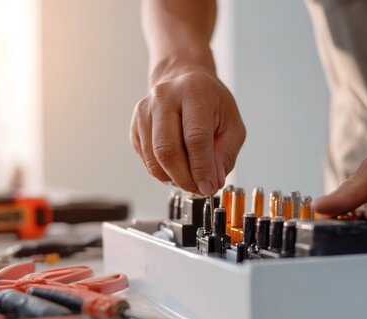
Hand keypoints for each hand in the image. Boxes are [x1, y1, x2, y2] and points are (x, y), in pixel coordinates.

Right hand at [130, 70, 245, 194]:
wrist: (185, 81)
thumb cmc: (210, 102)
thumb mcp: (231, 124)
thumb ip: (225, 153)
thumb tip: (212, 181)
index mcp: (193, 92)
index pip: (195, 137)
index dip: (201, 168)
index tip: (208, 187)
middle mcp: (164, 98)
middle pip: (168, 150)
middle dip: (184, 178)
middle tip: (198, 189)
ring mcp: (145, 111)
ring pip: (154, 158)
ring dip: (173, 178)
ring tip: (190, 180)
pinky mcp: (135, 125)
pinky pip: (146, 159)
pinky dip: (162, 172)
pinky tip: (176, 167)